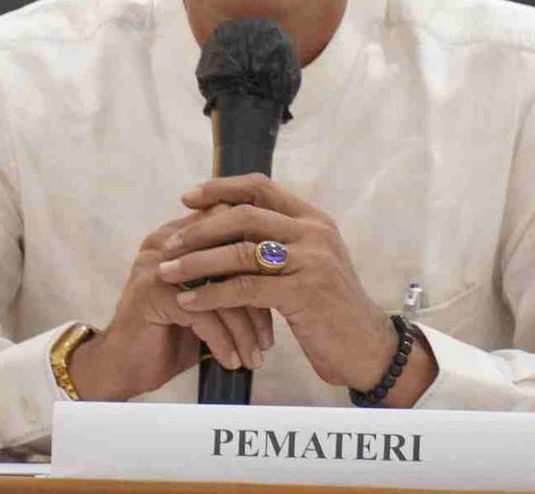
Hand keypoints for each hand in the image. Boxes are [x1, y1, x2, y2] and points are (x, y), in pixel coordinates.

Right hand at [66, 211, 274, 401]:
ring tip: (255, 357)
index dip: (261, 268)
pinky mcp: (153, 293)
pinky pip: (203, 314)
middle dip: (257, 301)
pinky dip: (223, 342)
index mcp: (183, 236)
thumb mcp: (206, 304)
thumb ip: (232, 283)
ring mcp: (158, 266)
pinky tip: (232, 361)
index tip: (281, 302)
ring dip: (243, 330)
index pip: (235, 233)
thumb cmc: (171, 337)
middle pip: (232, 259)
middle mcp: (169, 243)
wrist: (124, 368)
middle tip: (270, 338)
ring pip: (221, 290)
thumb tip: (282, 278)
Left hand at [156, 174, 437, 404]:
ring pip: (239, 251)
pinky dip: (211, 293)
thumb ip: (281, 241)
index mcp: (313, 220)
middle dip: (200, 228)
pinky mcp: (303, 294)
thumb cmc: (332, 309)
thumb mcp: (311, 264)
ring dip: (196, 262)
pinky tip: (188, 301)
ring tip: (167, 272)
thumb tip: (230, 224)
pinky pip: (244, 288)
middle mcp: (314, 233)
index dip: (221, 188)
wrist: (368, 348)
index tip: (188, 197)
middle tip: (170, 243)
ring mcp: (310, 262)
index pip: (260, 187)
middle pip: (244, 215)